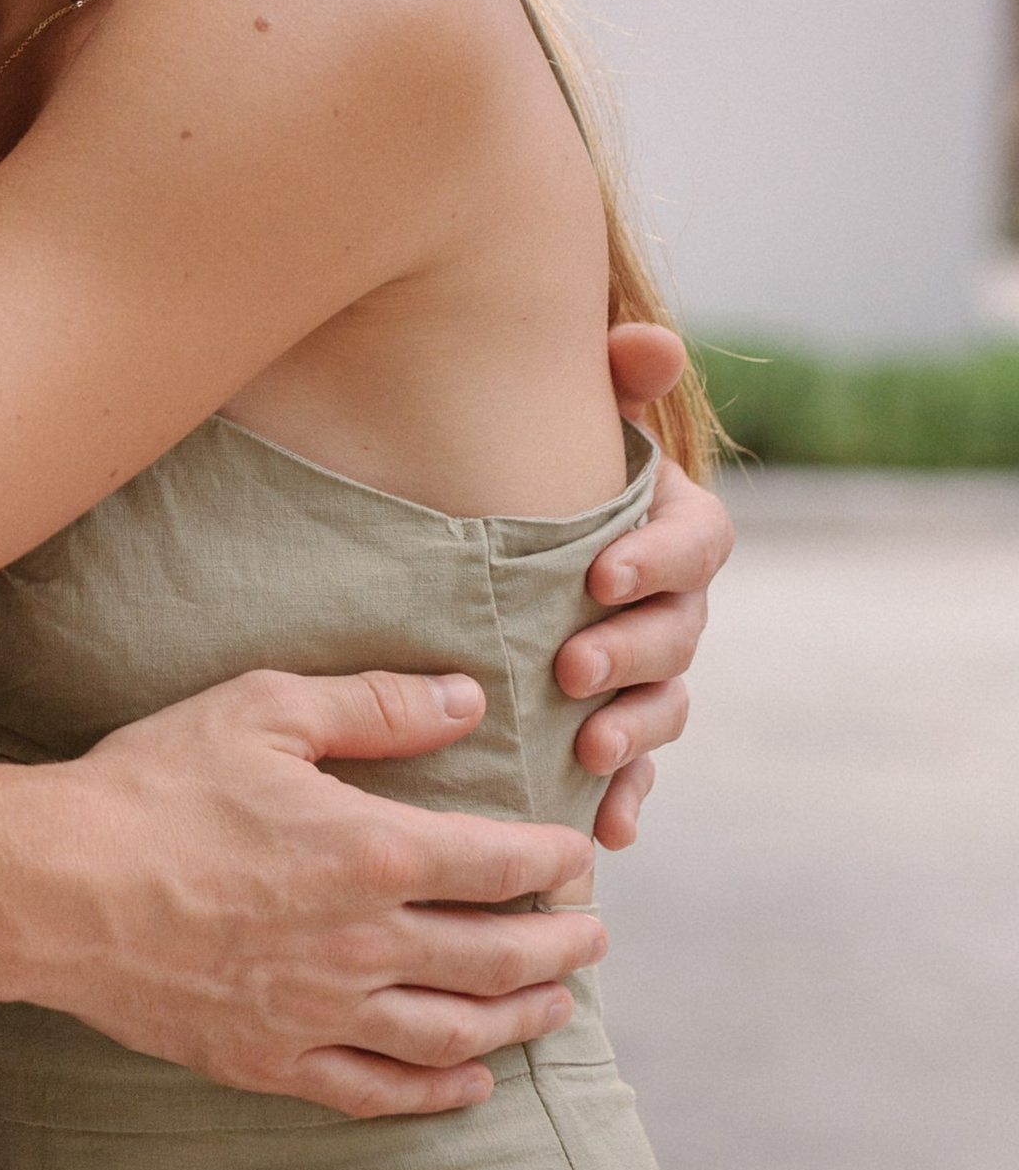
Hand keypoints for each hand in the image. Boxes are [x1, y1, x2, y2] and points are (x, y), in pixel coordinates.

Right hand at [14, 666, 603, 1115]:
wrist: (54, 887)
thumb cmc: (153, 787)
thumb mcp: (263, 711)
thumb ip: (375, 705)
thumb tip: (466, 698)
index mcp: (370, 851)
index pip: (501, 864)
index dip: (555, 861)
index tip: (581, 856)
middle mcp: (363, 944)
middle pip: (497, 958)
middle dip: (561, 946)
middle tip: (592, 937)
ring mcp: (319, 1013)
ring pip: (453, 1032)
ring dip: (520, 1019)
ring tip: (556, 1008)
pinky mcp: (273, 1061)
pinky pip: (378, 1091)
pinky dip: (438, 1092)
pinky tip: (472, 1083)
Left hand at [552, 324, 730, 854]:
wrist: (470, 546)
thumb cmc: (522, 461)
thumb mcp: (559, 413)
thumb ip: (610, 376)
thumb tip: (653, 342)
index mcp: (669, 526)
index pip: (700, 541)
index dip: (660, 560)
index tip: (601, 575)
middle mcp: (671, 602)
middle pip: (679, 634)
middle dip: (632, 654)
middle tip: (570, 670)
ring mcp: (647, 670)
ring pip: (664, 708)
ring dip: (633, 734)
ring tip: (584, 751)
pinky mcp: (613, 726)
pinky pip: (634, 772)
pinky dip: (624, 799)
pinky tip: (604, 827)